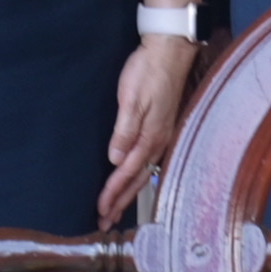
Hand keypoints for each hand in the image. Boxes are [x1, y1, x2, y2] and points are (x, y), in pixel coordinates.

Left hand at [100, 34, 201, 224]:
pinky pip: (149, 161)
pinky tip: (135, 180)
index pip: (127, 173)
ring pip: (143, 173)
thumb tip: (116, 159)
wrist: (170, 50)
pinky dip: (139, 177)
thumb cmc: (149, 71)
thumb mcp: (132, 98)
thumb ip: (125, 130)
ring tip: (116, 209)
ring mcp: (162, 135)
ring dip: (129, 193)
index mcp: (150, 136)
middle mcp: (158, 141)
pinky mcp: (162, 128)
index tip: (100, 211)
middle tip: (104, 222)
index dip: (113, 194)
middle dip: (120, 202)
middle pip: (137, 179)